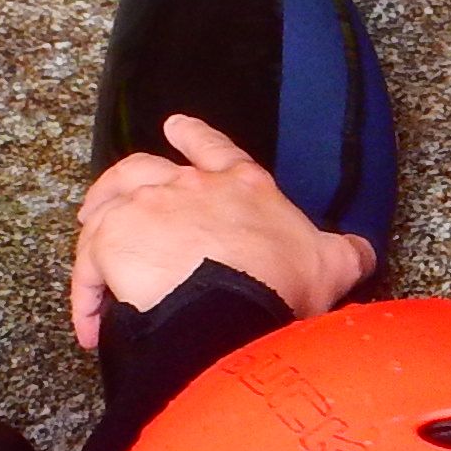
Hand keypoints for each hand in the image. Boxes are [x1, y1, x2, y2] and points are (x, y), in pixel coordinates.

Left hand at [71, 114, 374, 350]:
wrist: (235, 307)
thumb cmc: (283, 282)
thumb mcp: (331, 262)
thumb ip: (346, 252)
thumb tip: (364, 252)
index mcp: (240, 186)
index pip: (216, 150)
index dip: (196, 137)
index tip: (177, 126)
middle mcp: (187, 187)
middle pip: (144, 168)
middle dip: (125, 179)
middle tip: (109, 197)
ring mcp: (145, 210)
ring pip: (107, 205)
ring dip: (96, 222)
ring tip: (88, 240)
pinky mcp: (111, 245)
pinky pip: (89, 268)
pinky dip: (86, 295)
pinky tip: (87, 324)